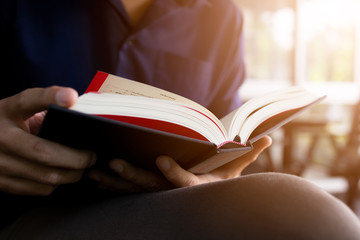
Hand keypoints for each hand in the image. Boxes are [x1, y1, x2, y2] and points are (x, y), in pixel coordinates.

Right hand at [0, 87, 95, 195]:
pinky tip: (64, 174)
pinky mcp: (1, 183)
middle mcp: (0, 137)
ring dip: (72, 174)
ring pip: (46, 176)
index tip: (71, 96)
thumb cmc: (10, 122)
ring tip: (82, 166)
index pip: (28, 100)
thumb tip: (79, 108)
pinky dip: (57, 183)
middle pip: (45, 153)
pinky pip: (39, 189)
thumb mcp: (22, 108)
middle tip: (91, 156)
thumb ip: (46, 105)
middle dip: (77, 158)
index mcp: (7, 111)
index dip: (50, 97)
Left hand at [88, 136, 271, 191]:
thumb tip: (267, 136)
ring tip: (92, 172)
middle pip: (151, 186)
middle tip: (114, 162)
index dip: (174, 173)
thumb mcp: (234, 170)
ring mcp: (158, 195)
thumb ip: (247, 153)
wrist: (207, 202)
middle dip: (132, 175)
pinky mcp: (148, 195)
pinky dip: (110, 187)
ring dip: (113, 182)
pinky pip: (126, 193)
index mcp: (195, 186)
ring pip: (133, 191)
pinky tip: (93, 179)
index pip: (185, 182)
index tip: (162, 159)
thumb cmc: (220, 183)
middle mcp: (174, 193)